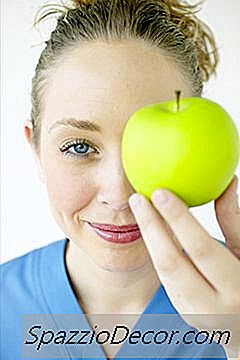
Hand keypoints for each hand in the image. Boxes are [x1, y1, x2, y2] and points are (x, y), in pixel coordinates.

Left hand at [128, 175, 239, 354]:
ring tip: (140, 208)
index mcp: (235, 289)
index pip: (200, 249)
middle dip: (150, 227)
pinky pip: (165, 276)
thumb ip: (234, 222)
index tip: (160, 193)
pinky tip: (150, 227)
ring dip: (148, 236)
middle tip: (137, 197)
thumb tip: (227, 184)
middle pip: (169, 262)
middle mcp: (211, 306)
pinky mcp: (182, 311)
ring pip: (162, 270)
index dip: (178, 220)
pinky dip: (156, 249)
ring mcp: (193, 313)